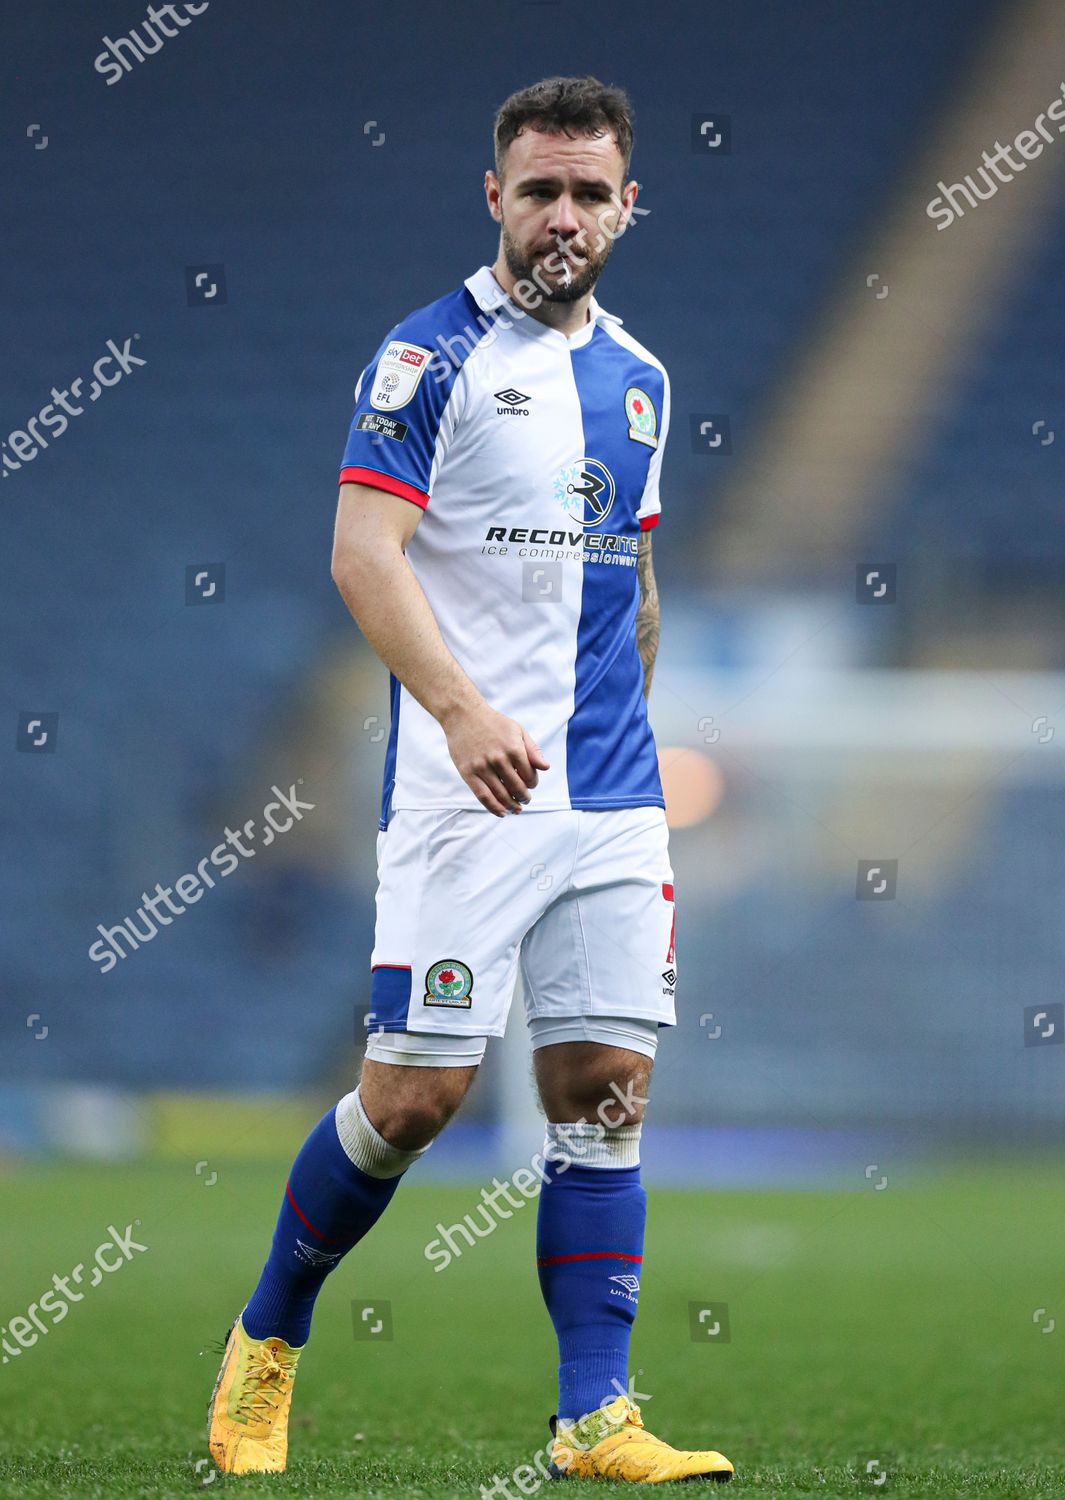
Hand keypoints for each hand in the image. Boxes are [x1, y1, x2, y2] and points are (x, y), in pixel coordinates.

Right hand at [441, 701, 549, 816]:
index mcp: (513, 748)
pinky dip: (494, 808)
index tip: (531, 785)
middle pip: (516, 788)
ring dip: (511, 806)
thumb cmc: (494, 723)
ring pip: (500, 795)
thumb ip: (533, 750)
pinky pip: (483, 796)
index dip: (533, 783)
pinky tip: (501, 812)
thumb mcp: (518, 731)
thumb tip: (545, 768)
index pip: (529, 776)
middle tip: (525, 800)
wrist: (464, 715)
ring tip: (516, 809)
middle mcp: (498, 759)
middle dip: (524, 797)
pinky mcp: (468, 773)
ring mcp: (482, 767)